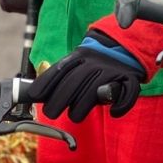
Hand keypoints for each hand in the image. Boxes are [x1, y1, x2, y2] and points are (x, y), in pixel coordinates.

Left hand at [27, 31, 145, 121]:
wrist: (125, 47)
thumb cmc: (93, 64)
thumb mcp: (75, 62)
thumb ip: (55, 74)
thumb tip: (31, 93)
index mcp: (80, 55)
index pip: (60, 70)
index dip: (46, 84)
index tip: (33, 96)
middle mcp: (96, 62)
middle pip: (74, 83)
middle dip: (58, 101)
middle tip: (51, 112)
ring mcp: (113, 70)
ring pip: (94, 93)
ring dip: (81, 108)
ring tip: (75, 115)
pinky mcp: (131, 79)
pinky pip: (126, 95)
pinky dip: (120, 107)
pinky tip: (113, 112)